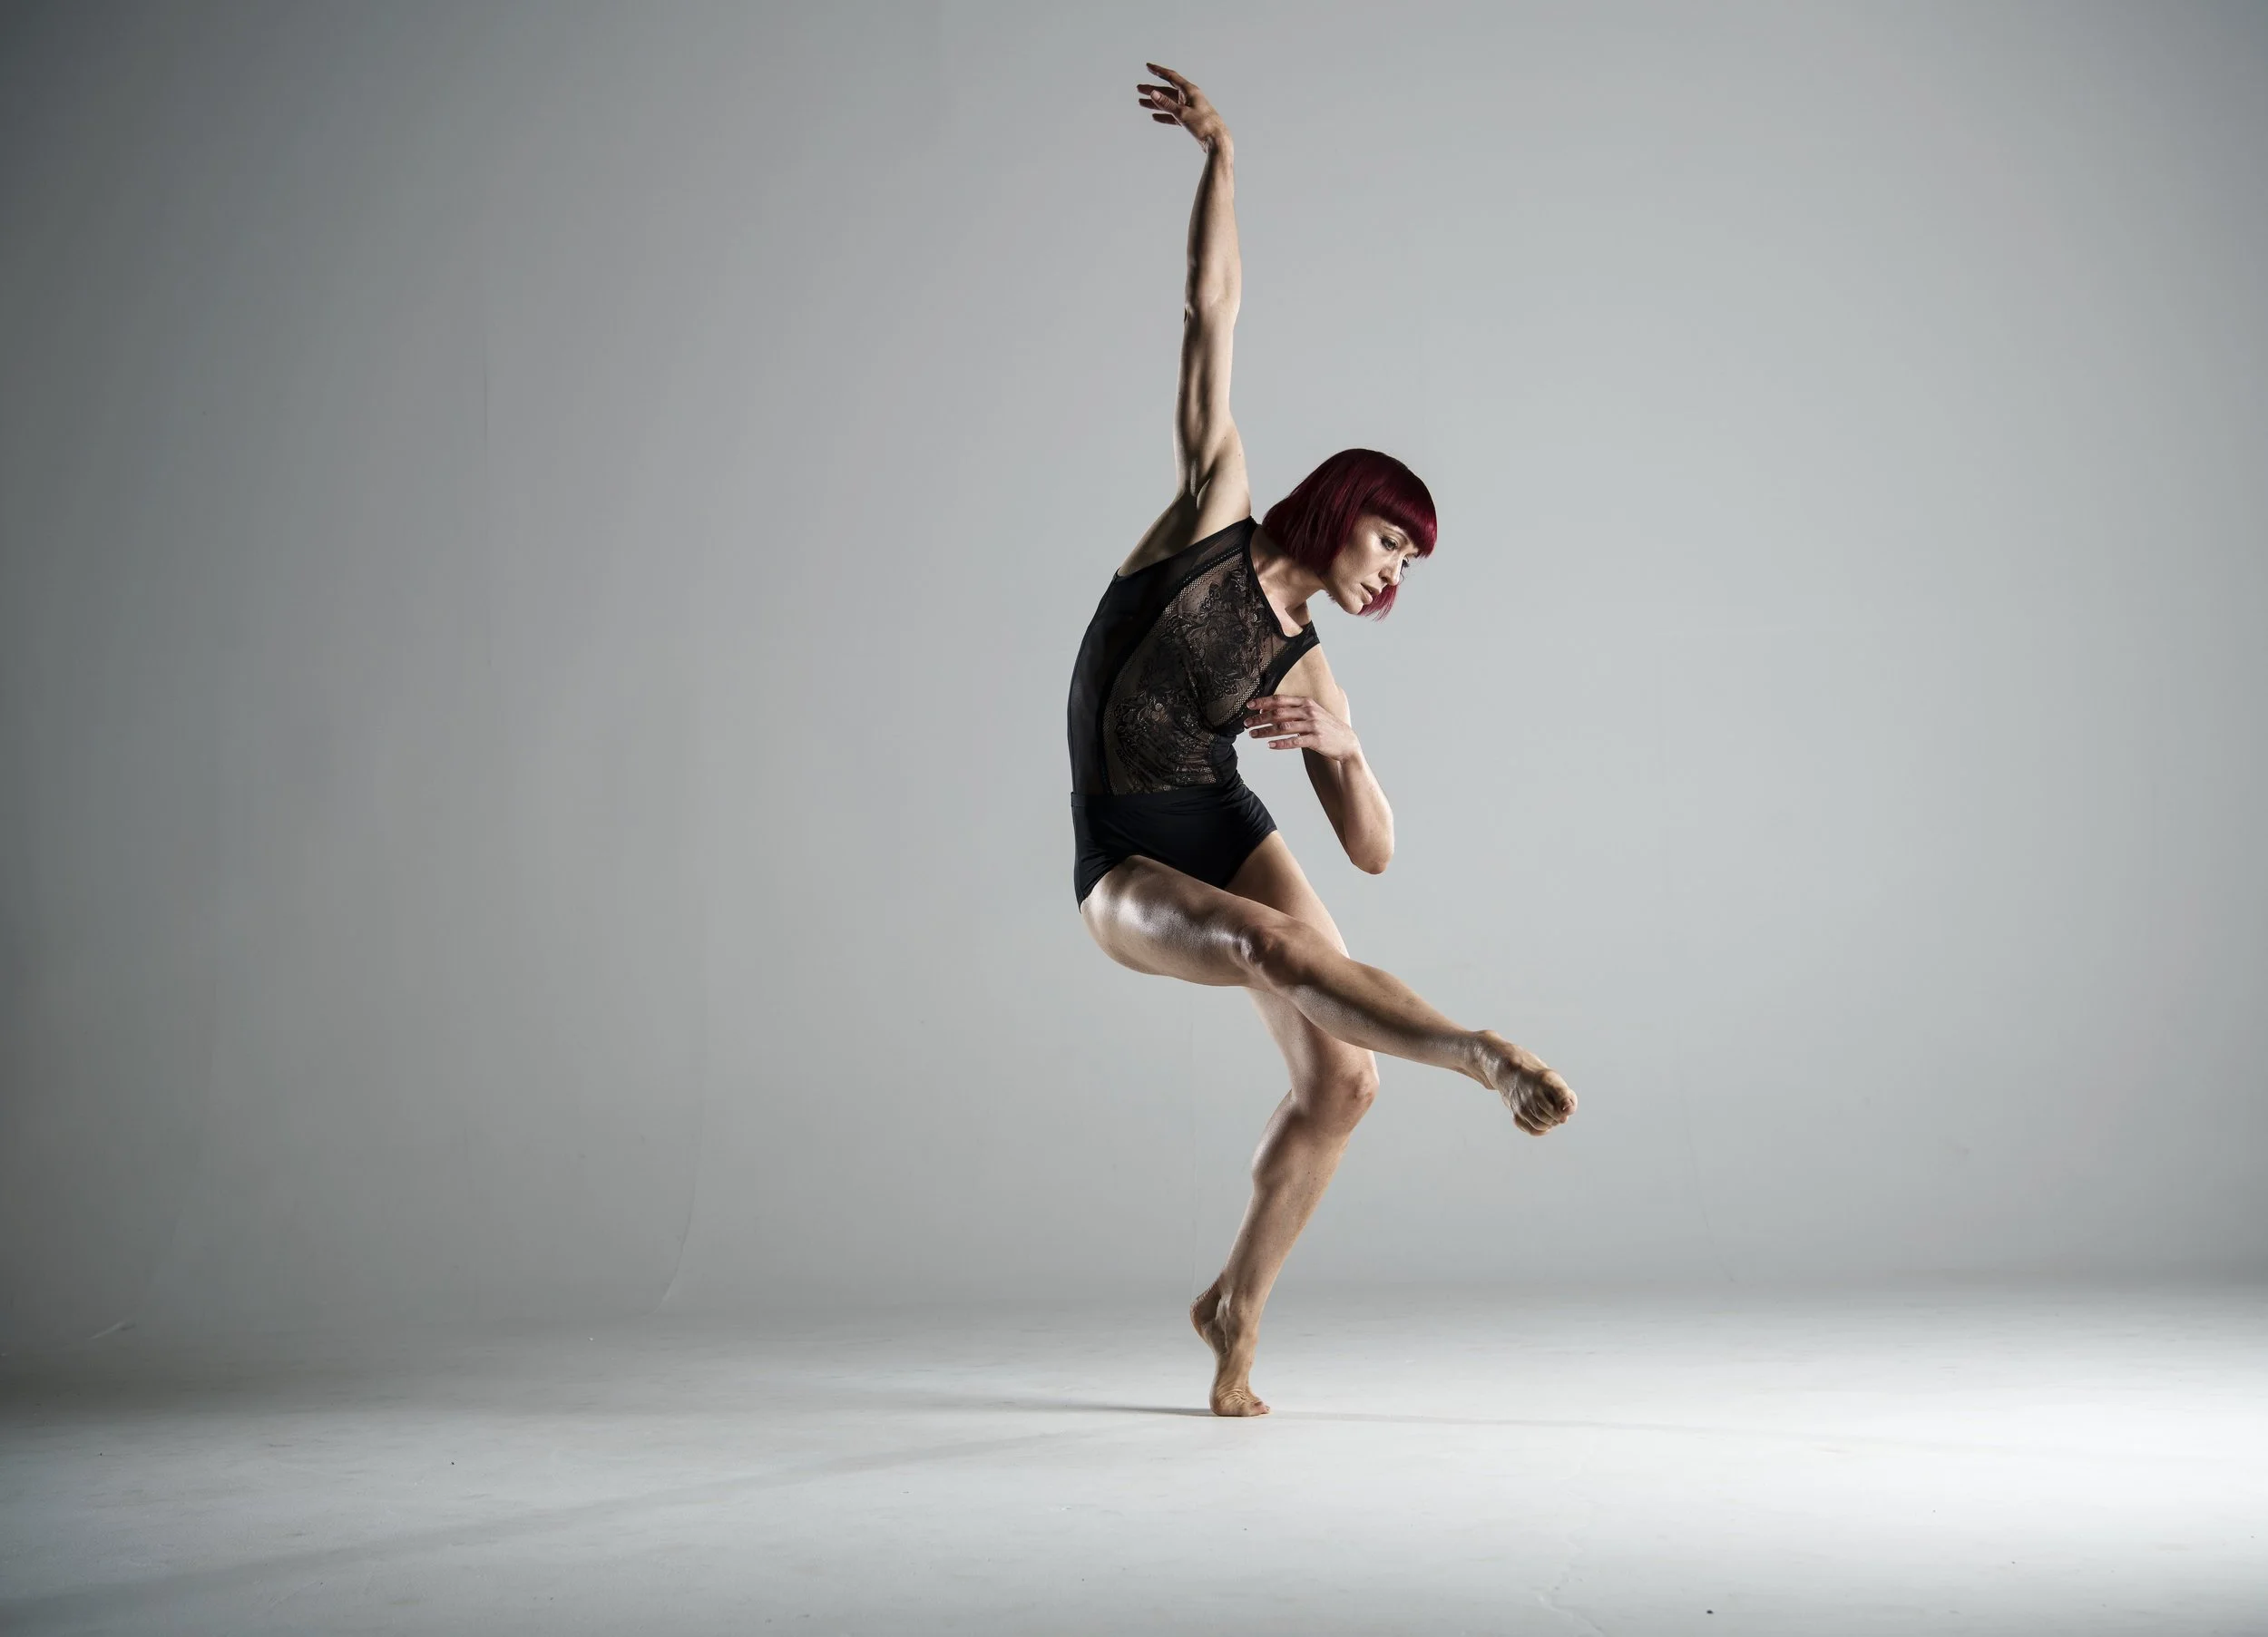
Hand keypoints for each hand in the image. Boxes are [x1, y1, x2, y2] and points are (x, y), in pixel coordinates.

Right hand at [1136, 63, 1228, 150]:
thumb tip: (1153, 93)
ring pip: (1169, 103)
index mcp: (1190, 91)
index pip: (1171, 77)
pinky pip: (1173, 115)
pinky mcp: (1190, 119)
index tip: (1148, 66)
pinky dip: (1164, 115)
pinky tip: (1155, 116)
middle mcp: (1190, 97)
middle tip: (1139, 88)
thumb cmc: (1203, 125)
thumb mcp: (1182, 113)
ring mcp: (1189, 108)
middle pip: (1167, 91)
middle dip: (1153, 89)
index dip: (1158, 71)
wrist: (1217, 140)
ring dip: (1156, 103)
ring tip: (1141, 102)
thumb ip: (1166, 103)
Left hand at [1244, 694, 1359, 761]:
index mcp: (1306, 702)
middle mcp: (1309, 711)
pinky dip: (1281, 744)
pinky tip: (1270, 746)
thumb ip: (1294, 711)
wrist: (1347, 742)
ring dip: (1265, 731)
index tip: (1249, 706)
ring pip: (1283, 727)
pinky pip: (1294, 741)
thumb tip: (1271, 711)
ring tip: (1253, 735)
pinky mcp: (1316, 739)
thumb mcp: (1312, 713)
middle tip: (1246, 723)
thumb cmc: (1325, 727)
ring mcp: (1313, 725)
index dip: (1263, 702)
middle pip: (1278, 713)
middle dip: (1260, 718)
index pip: (1280, 699)